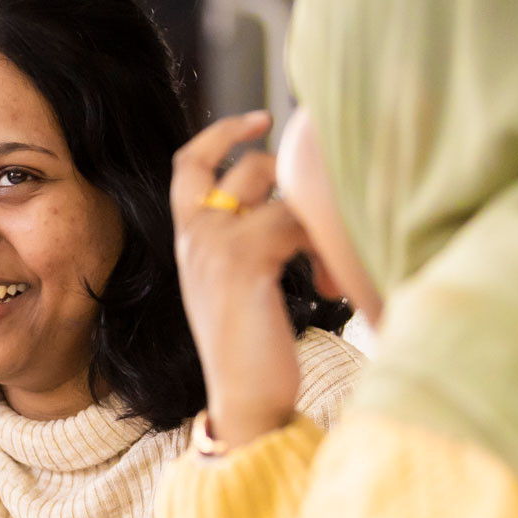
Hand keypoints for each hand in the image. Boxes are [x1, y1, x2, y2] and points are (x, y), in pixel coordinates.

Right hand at [170, 111, 307, 448]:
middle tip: (318, 196)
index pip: (189, 162)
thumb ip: (245, 240)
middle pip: (246, 167)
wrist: (242, 399)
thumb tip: (290, 201)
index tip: (261, 119)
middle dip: (291, 176)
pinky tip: (330, 286)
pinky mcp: (243, 260)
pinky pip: (295, 223)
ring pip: (281, 194)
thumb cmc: (250, 348)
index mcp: (187, 237)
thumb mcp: (236, 283)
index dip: (223, 132)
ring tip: (329, 266)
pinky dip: (324, 250)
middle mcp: (194, 233)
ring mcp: (214, 243)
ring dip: (317, 222)